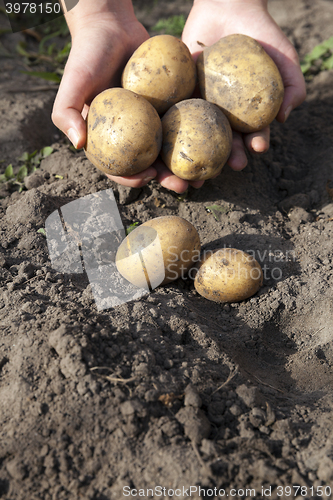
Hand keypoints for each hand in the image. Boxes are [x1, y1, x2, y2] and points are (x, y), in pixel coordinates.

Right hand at [52, 3, 203, 193]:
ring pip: (171, 149)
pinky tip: (212, 144)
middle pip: (150, 164)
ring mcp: (151, 121)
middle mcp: (130, 134)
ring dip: (186, 165)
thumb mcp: (72, 82)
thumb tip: (78, 145)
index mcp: (107, 138)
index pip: (118, 166)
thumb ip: (66, 112)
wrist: (111, 23)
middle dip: (168, 179)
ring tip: (204, 176)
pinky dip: (197, 135)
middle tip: (185, 186)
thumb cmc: (87, 54)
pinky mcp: (168, 105)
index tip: (149, 178)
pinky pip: (184, 123)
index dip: (132, 178)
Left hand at [182, 0, 305, 170]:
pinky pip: (176, 114)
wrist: (228, 7)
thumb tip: (284, 118)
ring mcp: (201, 105)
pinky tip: (174, 145)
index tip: (258, 147)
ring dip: (201, 155)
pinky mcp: (180, 95)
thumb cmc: (261, 34)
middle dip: (230, 155)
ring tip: (204, 168)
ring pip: (199, 135)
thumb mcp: (284, 57)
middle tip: (233, 164)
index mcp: (247, 112)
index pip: (253, 132)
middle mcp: (223, 113)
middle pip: (225, 140)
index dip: (256, 142)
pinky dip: (174, 131)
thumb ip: (293, 85)